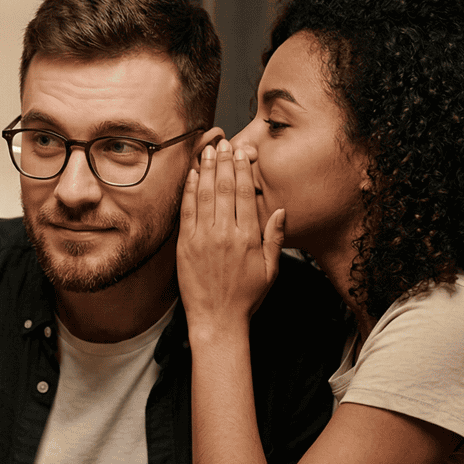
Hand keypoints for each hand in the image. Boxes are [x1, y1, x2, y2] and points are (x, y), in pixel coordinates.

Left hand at [178, 139, 284, 338]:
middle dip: (223, 162)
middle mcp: (225, 234)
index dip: (241, 170)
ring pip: (204, 195)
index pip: (245, 194)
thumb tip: (279, 210)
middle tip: (223, 143)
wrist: (217, 320)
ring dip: (205, 170)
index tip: (240, 153)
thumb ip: (275, 238)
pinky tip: (191, 176)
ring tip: (207, 151)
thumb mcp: (270, 270)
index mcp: (248, 238)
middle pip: (224, 188)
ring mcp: (202, 239)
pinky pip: (186, 212)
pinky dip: (188, 191)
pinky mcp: (184, 246)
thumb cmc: (246, 297)